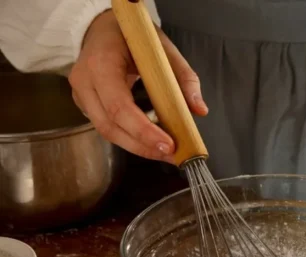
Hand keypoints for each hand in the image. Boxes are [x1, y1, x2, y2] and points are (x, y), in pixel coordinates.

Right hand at [68, 11, 207, 161]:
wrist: (103, 27)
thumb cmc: (133, 36)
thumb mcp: (163, 49)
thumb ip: (184, 78)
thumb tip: (200, 110)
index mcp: (101, 63)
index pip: (119, 106)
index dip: (143, 131)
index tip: (169, 144)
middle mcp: (84, 81)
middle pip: (110, 127)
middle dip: (143, 146)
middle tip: (172, 155)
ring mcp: (81, 94)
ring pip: (106, 132)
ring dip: (138, 146)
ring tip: (166, 153)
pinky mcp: (84, 104)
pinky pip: (107, 126)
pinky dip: (130, 137)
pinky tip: (151, 141)